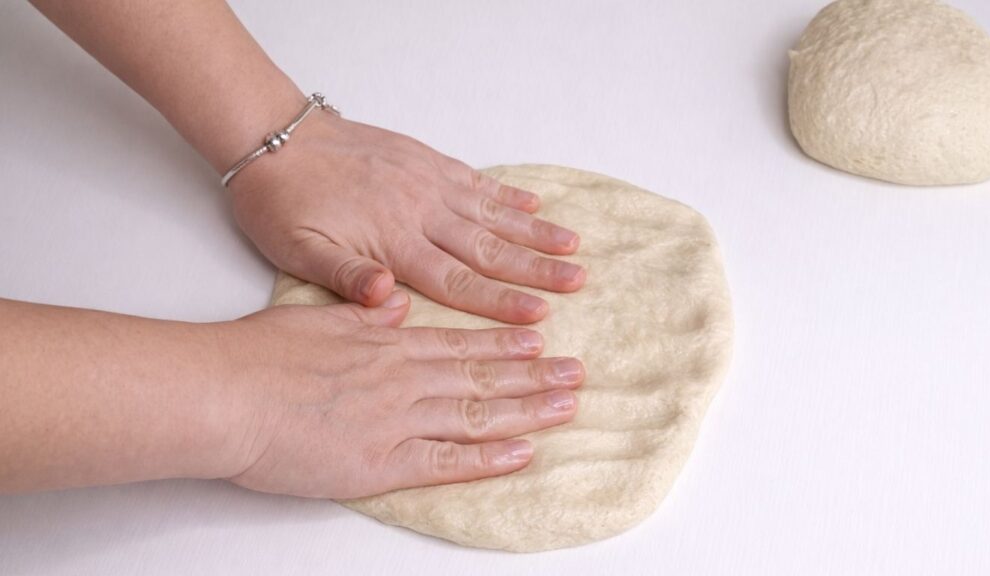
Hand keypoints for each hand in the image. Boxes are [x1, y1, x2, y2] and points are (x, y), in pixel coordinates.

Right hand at [221, 292, 584, 498]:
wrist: (224, 392)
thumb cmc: (258, 355)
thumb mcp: (318, 317)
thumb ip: (363, 315)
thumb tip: (394, 305)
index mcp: (386, 344)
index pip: (460, 343)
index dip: (504, 343)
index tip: (539, 339)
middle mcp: (403, 378)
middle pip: (481, 374)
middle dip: (534, 374)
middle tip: (576, 372)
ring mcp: (398, 419)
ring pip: (477, 412)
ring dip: (527, 408)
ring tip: (567, 404)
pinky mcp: (382, 462)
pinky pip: (448, 460)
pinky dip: (488, 457)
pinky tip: (523, 452)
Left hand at [227, 113, 585, 323]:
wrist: (275, 139)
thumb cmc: (283, 202)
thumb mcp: (298, 251)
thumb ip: (345, 278)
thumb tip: (388, 300)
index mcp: (394, 243)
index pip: (458, 280)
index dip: (500, 301)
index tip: (539, 315)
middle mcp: (420, 211)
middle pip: (489, 247)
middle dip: (537, 268)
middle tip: (577, 281)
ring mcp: (427, 182)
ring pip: (492, 212)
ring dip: (535, 230)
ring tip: (572, 244)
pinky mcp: (425, 160)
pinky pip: (475, 179)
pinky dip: (507, 192)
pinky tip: (534, 201)